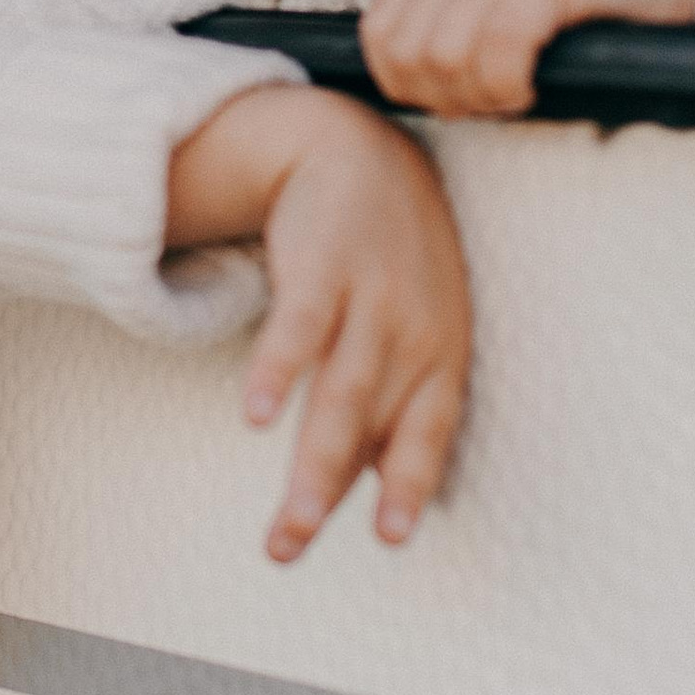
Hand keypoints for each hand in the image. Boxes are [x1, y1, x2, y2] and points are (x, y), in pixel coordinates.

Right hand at [171, 89, 468, 559]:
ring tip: (288, 524)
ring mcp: (372, 297)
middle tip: (291, 546)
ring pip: (340, 394)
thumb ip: (396, 401)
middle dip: (330, 492)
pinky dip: (277, 371)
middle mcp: (412, 332)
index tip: (390, 537)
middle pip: (370, 424)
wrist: (360, 149)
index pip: (428, 431)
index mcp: (440, 354)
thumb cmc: (392, 257)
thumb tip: (380, 488)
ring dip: (313, 465)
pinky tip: (254, 414)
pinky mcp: (324, 264)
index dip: (409, 483)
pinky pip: (300, 326)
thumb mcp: (415, 323)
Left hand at [360, 0, 694, 117]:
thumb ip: (467, 28)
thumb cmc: (614, 0)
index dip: (411, 85)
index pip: (379, 33)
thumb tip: (419, 94)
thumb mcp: (520, 1)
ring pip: (442, 55)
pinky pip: (497, 51)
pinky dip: (509, 86)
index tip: (465, 102)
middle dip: (443, 96)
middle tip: (498, 102)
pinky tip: (537, 87)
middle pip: (404, 52)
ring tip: (521, 93)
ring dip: (480, 95)